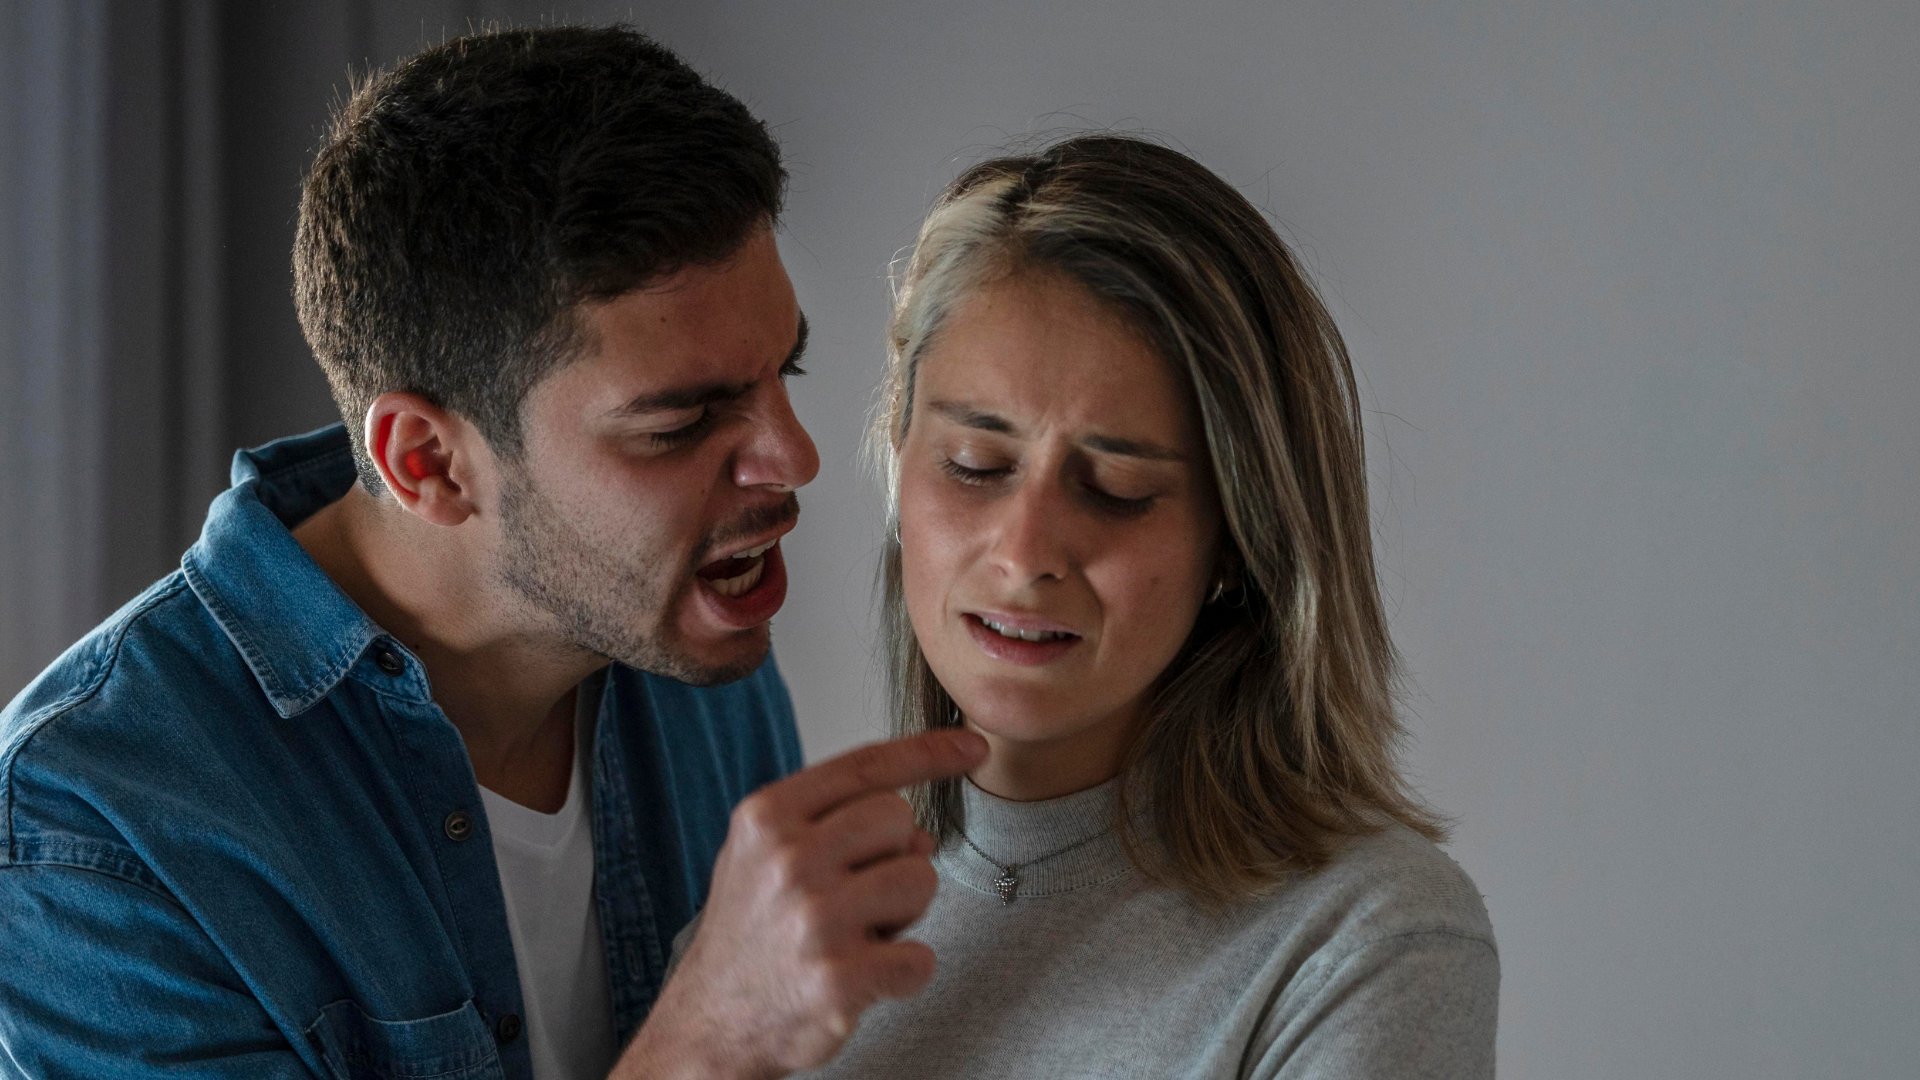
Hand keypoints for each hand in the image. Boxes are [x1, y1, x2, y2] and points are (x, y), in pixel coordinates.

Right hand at [613, 728, 987, 1079]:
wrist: (710, 1021)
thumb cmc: (751, 931)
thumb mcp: (769, 853)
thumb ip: (839, 823)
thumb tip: (920, 833)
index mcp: (768, 817)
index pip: (866, 766)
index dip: (930, 753)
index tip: (974, 747)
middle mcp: (788, 860)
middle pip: (900, 818)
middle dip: (895, 854)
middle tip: (855, 896)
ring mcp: (815, 919)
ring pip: (921, 880)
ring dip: (904, 913)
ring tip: (856, 935)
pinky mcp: (840, 978)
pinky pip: (921, 958)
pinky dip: (905, 972)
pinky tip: (864, 977)